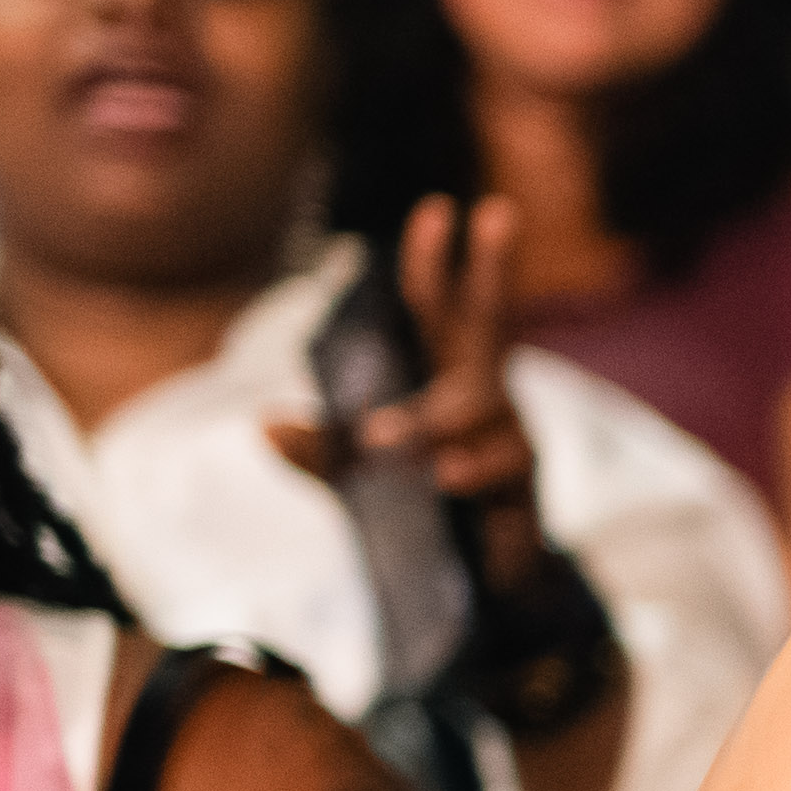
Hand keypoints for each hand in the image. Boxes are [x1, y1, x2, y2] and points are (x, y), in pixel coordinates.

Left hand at [272, 196, 556, 595]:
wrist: (482, 580)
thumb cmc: (421, 510)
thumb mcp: (357, 478)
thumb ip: (321, 451)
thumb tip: (267, 422)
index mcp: (440, 377)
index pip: (436, 309)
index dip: (435, 261)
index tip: (437, 211)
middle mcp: (481, 391)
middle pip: (491, 319)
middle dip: (493, 266)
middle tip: (497, 210)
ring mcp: (508, 431)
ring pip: (481, 401)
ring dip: (434, 416)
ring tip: (389, 440)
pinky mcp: (523, 478)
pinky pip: (499, 461)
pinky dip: (467, 465)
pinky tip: (444, 475)